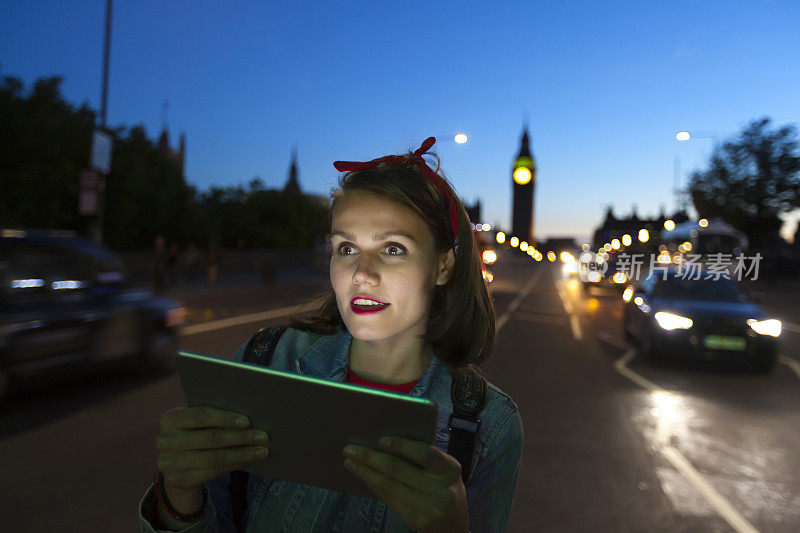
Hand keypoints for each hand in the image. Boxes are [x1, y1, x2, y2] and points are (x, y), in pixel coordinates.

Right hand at [156, 406, 269, 511]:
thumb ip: (213, 418)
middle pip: (210, 438)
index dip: (225, 418)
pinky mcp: (177, 480)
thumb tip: (248, 420)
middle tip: (263, 436)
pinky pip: (211, 472)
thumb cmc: (193, 433)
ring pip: (213, 458)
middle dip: (240, 437)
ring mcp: (168, 463)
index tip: (247, 421)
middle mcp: (164, 440)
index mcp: (169, 419)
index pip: (200, 416)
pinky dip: (232, 465)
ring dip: (241, 454)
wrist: (175, 462)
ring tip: (261, 451)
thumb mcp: (196, 423)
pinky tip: (247, 460)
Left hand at [342, 436, 467, 531]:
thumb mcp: (444, 471)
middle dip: (371, 458)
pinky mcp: (419, 522)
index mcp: (450, 469)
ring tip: (350, 463)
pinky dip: (375, 487)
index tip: (381, 440)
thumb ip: (425, 459)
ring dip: (366, 473)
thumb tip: (384, 444)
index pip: (425, 453)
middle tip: (350, 449)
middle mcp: (442, 490)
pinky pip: (391, 501)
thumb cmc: (444, 488)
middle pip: (400, 470)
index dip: (402, 446)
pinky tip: (365, 478)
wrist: (454, 527)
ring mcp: (431, 508)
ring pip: (390, 487)